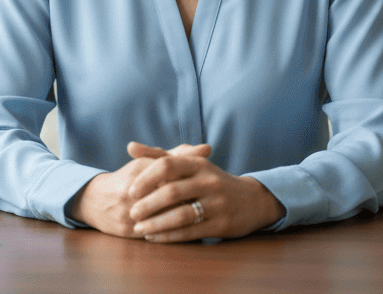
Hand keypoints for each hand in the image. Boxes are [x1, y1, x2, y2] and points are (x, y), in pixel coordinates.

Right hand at [66, 142, 211, 236]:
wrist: (95, 201)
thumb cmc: (130, 178)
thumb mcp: (150, 162)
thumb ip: (179, 155)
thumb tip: (207, 148)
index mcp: (141, 168)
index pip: (172, 172)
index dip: (192, 178)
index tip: (208, 182)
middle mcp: (133, 190)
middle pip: (170, 196)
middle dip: (191, 200)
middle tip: (209, 202)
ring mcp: (130, 212)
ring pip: (164, 217)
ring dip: (183, 218)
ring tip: (202, 216)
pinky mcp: (128, 231)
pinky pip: (156, 234)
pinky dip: (173, 232)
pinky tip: (187, 230)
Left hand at [127, 147, 283, 241]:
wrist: (252, 200)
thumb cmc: (211, 181)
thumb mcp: (192, 164)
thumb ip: (160, 155)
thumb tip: (130, 147)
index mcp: (199, 163)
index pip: (168, 165)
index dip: (146, 177)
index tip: (130, 190)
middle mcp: (209, 182)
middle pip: (172, 192)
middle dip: (148, 204)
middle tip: (131, 212)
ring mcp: (217, 204)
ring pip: (181, 215)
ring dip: (156, 223)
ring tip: (138, 228)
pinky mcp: (221, 225)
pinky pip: (190, 232)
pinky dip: (169, 236)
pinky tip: (154, 237)